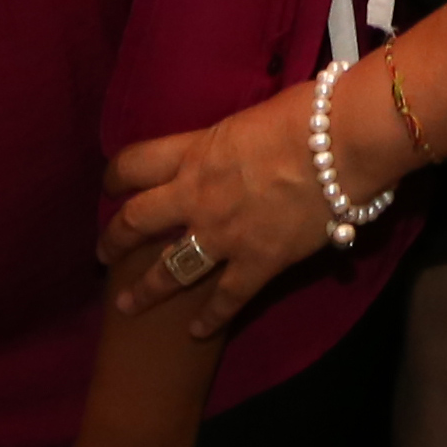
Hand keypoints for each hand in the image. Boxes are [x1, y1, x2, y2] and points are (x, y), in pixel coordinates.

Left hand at [103, 81, 360, 333]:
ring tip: (128, 304)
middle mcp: (195, 197)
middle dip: (113, 239)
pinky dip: (209, 318)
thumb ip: (229, 139)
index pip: (134, 163)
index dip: (114, 175)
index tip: (108, 185)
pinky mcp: (255, 264)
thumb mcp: (250, 116)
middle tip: (103, 254)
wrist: (344, 144)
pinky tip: (196, 331)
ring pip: (169, 269)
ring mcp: (222, 236)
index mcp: (194, 153)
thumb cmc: (308, 114)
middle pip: (135, 221)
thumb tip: (235, 143)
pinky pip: (225, 299)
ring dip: (145, 289)